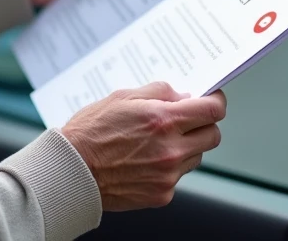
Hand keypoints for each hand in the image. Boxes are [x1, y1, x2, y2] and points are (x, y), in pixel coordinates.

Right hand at [59, 84, 225, 210]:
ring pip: (197, 156)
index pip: (213, 110)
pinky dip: (168, 168)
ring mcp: (168, 174)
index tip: (211, 100)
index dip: (215, 102)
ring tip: (157, 142)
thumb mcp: (122, 97)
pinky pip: (178, 176)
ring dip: (186, 147)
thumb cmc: (91, 132)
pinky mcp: (162, 194)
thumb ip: (158, 93)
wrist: (72, 170)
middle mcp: (171, 149)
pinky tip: (146, 161)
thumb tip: (182, 96)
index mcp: (163, 120)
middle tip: (187, 120)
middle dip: (204, 124)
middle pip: (213, 135)